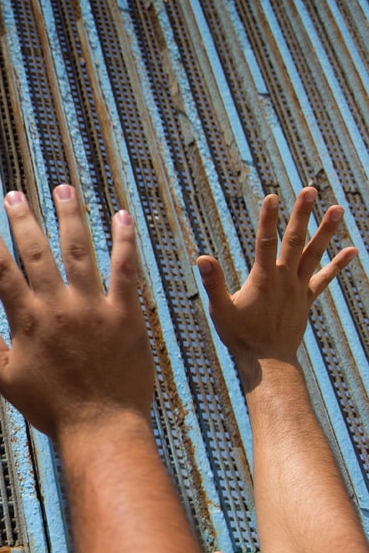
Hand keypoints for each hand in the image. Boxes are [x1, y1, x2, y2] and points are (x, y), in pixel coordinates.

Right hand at [0, 188, 153, 437]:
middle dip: (23, 218)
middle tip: (15, 194)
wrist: (101, 427)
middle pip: (37, 250)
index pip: (1, 268)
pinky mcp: (126, 314)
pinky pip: (125, 270)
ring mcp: (94, 307)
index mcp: (27, 320)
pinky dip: (124, 241)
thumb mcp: (5, 377)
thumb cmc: (50, 408)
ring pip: (80, 250)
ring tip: (63, 188)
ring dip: (70, 216)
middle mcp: (59, 306)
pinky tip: (122, 217)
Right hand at [196, 188, 356, 384]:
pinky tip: (351, 250)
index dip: (268, 218)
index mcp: (264, 279)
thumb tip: (202, 257)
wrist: (269, 362)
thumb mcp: (220, 310)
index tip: (272, 196)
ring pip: (314, 254)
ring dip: (326, 231)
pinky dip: (337, 264)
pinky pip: (324, 278)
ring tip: (338, 209)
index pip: (265, 241)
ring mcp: (299, 289)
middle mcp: (285, 279)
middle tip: (310, 190)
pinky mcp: (306, 299)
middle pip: (295, 240)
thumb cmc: (240, 337)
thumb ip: (213, 283)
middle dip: (302, 214)